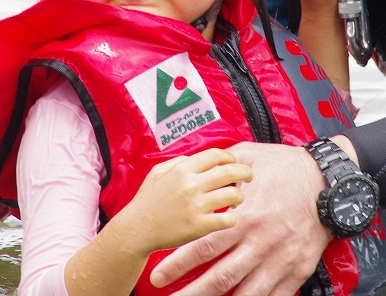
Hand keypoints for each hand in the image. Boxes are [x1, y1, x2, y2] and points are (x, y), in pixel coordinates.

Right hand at [112, 148, 252, 255]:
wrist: (136, 230)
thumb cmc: (146, 201)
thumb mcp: (157, 172)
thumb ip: (178, 162)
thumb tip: (198, 159)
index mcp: (182, 169)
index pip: (216, 155)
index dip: (230, 157)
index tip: (234, 162)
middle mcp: (191, 184)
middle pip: (229, 172)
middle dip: (244, 172)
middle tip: (249, 177)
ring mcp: (196, 206)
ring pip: (233, 195)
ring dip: (239, 197)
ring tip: (237, 200)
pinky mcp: (198, 226)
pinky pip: (227, 219)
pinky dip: (232, 218)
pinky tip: (228, 218)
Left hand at [149, 141, 330, 295]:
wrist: (330, 181)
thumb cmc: (287, 167)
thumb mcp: (250, 156)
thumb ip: (220, 166)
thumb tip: (194, 165)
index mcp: (245, 215)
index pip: (204, 245)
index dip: (179, 262)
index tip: (158, 274)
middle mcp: (260, 241)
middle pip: (219, 277)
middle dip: (191, 292)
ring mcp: (279, 259)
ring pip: (244, 292)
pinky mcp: (296, 270)